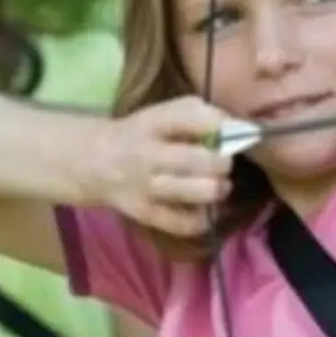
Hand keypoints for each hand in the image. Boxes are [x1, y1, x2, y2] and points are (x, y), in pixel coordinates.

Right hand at [91, 96, 232, 237]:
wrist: (96, 162)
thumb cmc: (142, 134)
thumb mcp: (163, 113)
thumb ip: (200, 115)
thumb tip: (239, 128)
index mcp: (153, 122)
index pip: (192, 117)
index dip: (221, 126)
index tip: (231, 133)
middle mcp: (147, 154)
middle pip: (199, 160)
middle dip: (223, 162)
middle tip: (223, 164)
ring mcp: (145, 187)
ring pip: (196, 192)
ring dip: (218, 189)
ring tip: (219, 186)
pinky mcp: (145, 214)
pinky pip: (184, 223)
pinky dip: (203, 218)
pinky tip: (205, 209)